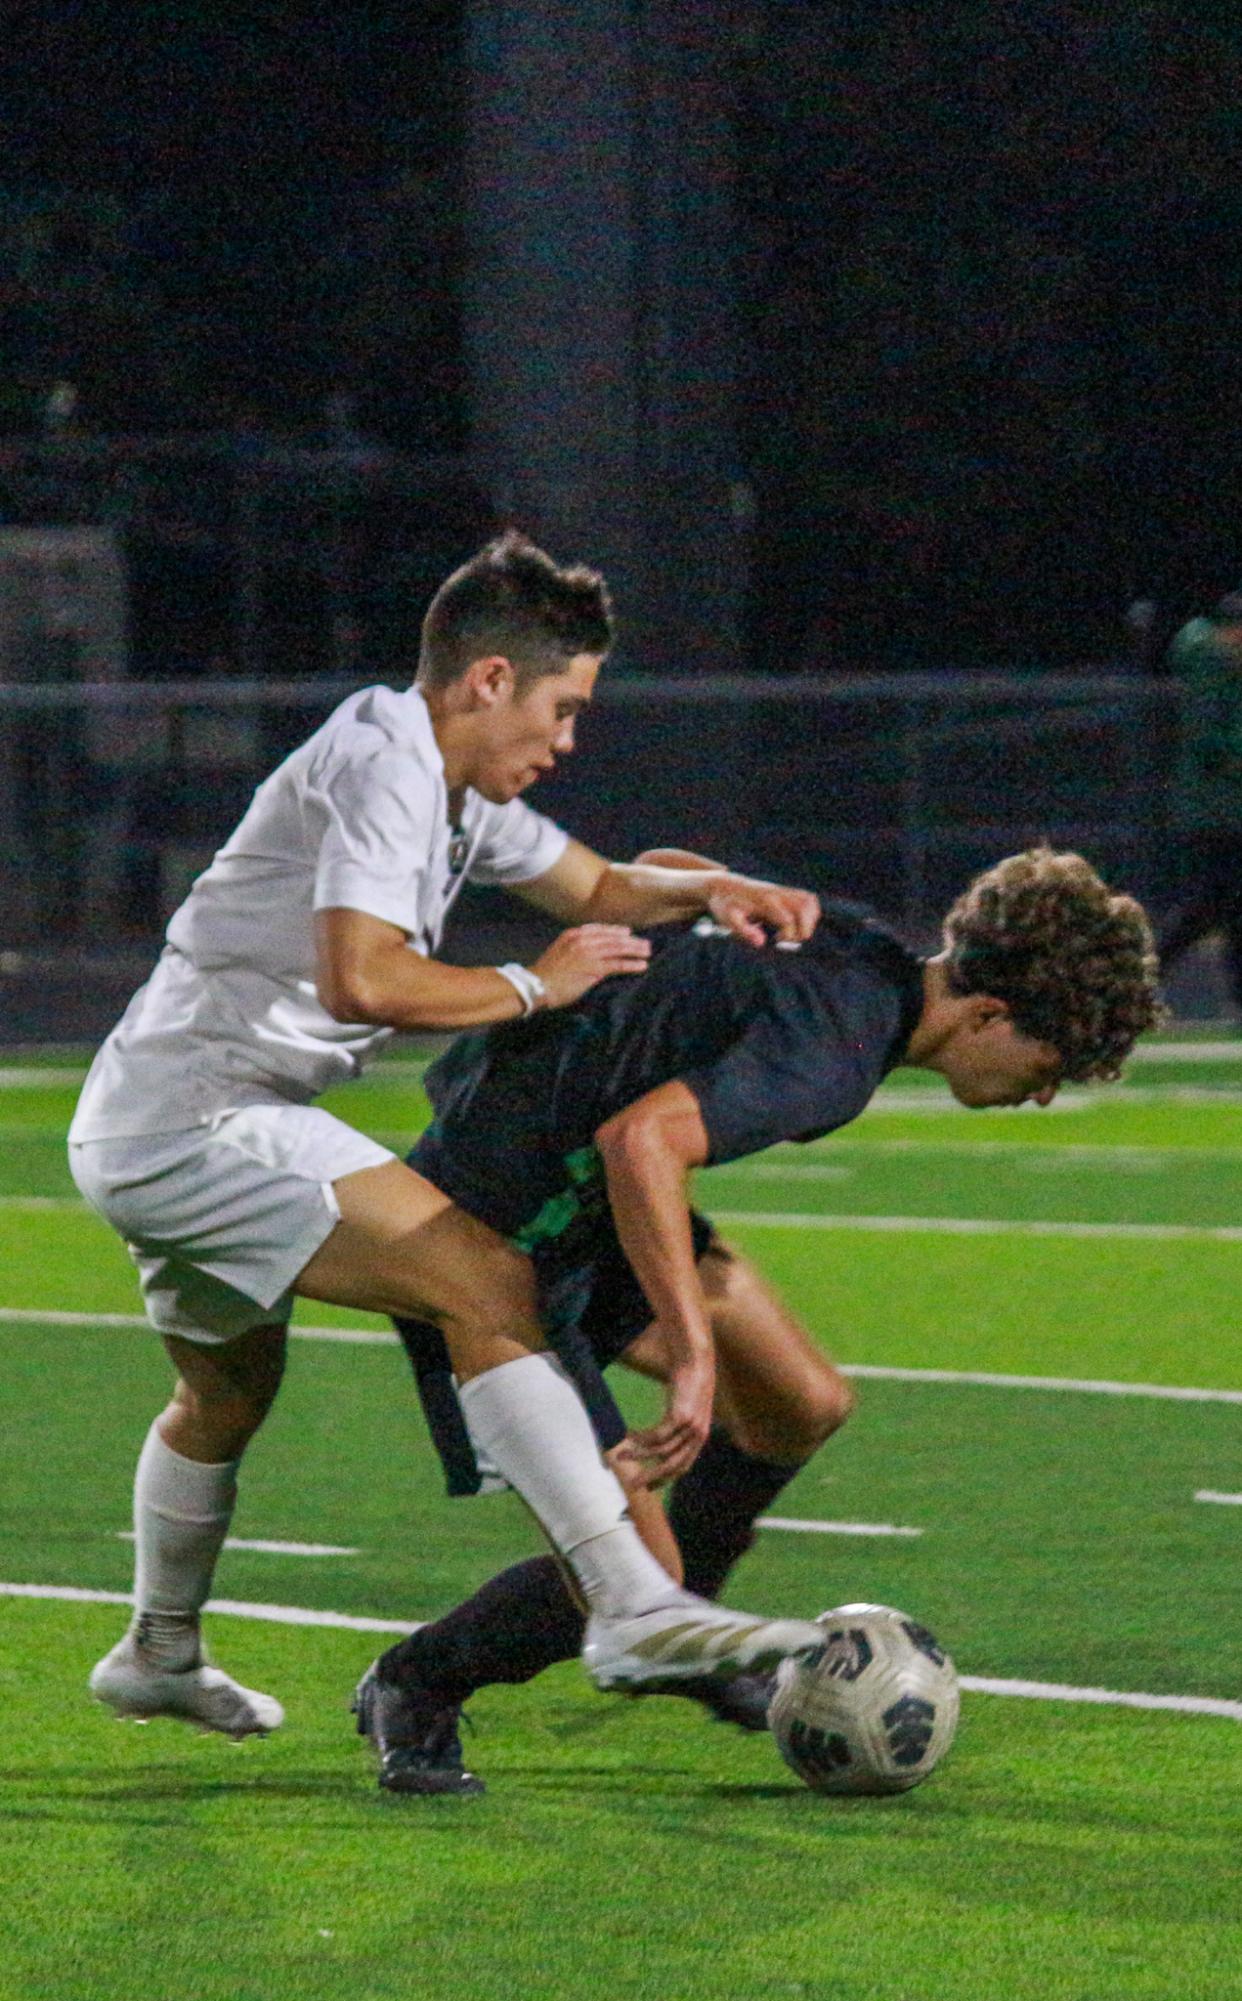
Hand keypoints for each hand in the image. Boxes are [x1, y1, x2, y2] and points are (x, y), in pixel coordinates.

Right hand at [531, 924, 651, 1007]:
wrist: (536, 986)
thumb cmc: (545, 975)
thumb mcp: (559, 954)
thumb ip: (574, 950)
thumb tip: (590, 955)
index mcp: (572, 935)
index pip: (599, 929)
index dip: (616, 930)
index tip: (627, 932)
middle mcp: (582, 940)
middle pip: (612, 937)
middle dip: (630, 940)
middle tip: (645, 943)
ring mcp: (589, 953)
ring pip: (618, 948)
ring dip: (635, 950)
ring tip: (647, 952)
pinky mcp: (594, 968)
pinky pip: (617, 964)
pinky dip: (631, 964)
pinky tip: (642, 966)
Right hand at [626, 1344, 714, 1483]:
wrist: (696, 1360)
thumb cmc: (689, 1380)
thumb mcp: (686, 1407)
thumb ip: (678, 1423)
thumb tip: (659, 1436)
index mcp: (700, 1437)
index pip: (683, 1466)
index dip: (665, 1477)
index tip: (648, 1485)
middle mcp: (698, 1436)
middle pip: (672, 1466)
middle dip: (651, 1477)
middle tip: (632, 1485)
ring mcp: (690, 1427)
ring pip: (661, 1452)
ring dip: (639, 1455)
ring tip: (620, 1455)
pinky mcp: (681, 1416)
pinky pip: (657, 1435)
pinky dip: (641, 1438)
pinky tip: (628, 1436)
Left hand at [706, 876, 819, 947]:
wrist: (725, 886)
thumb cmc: (726, 905)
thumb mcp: (728, 919)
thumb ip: (743, 931)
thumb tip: (761, 943)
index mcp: (765, 902)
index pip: (788, 919)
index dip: (788, 935)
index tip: (776, 940)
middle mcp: (777, 894)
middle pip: (805, 908)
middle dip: (804, 929)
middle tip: (789, 939)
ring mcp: (783, 891)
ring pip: (810, 901)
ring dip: (810, 921)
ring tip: (795, 931)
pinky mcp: (786, 891)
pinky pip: (809, 899)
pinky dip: (811, 913)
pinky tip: (797, 923)